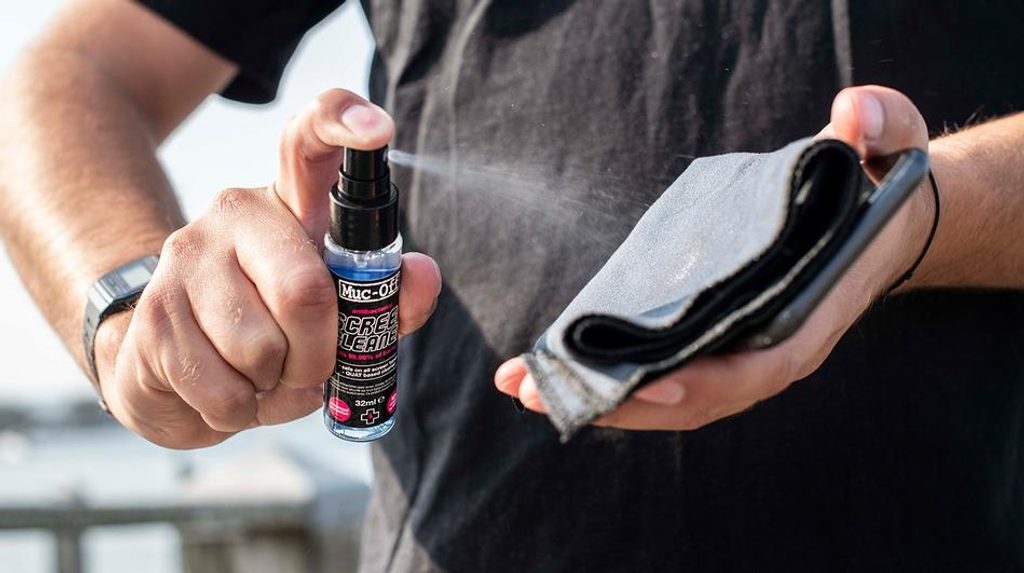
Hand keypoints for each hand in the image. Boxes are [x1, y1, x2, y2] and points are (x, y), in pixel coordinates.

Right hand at [94, 89, 441, 447]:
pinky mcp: (154, 314)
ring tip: (264, 374)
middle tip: (312, 367)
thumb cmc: (276, 331)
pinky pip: (222, 389)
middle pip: (304, 290)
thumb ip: (387, 297)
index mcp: (290, 202)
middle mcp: (234, 212)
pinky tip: (231, 389)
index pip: (309, 139)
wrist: (170, 363)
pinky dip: (240, 411)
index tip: (376, 128)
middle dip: (320, 354)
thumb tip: (421, 273)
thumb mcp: (340, 314)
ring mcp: (186, 258)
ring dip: (277, 386)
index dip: (343, 122)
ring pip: (259, 347)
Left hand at [495, 85, 935, 430]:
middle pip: (696, 397)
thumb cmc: (874, 185)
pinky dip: (612, 380)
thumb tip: (849, 116)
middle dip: (618, 402)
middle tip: (534, 392)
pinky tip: (556, 369)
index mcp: (812, 314)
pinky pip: (662, 375)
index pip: (762, 366)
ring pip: (669, 397)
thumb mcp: (886, 145)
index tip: (649, 382)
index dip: (708, 381)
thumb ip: (878, 125)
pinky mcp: (713, 344)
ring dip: (598, 399)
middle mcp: (773, 348)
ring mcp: (740, 353)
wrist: (876, 218)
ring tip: (523, 387)